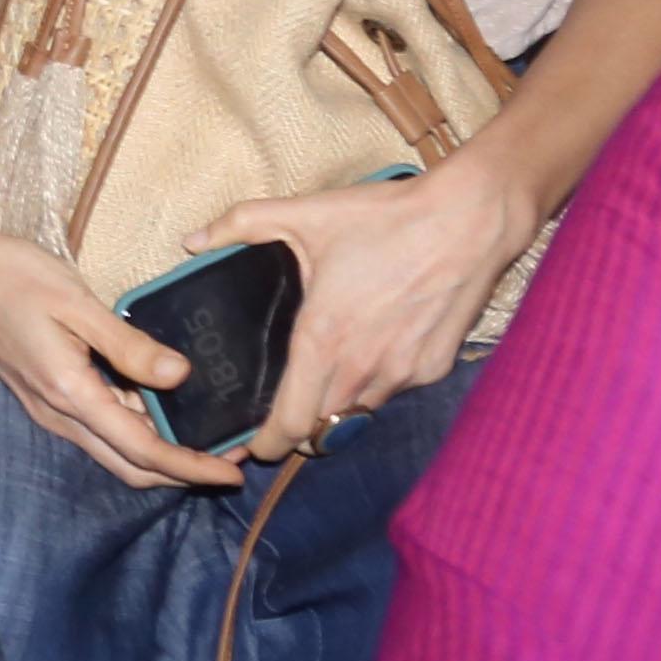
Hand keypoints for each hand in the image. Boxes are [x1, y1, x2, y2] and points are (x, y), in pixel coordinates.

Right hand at [0, 178, 247, 490]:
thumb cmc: (12, 276)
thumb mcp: (75, 303)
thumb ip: (128, 344)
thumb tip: (179, 375)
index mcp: (69, 393)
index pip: (142, 450)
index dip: (190, 466)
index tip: (231, 471)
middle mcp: (57, 414)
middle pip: (128, 466)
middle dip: (180, 473)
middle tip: (228, 463)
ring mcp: (48, 408)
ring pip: (113, 451)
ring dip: (158, 454)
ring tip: (204, 434)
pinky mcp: (44, 395)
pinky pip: (97, 428)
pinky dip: (134, 431)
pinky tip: (159, 406)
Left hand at [211, 149, 537, 462]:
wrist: (469, 219)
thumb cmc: (386, 218)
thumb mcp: (305, 214)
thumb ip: (240, 225)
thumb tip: (192, 242)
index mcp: (323, 341)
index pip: (290, 426)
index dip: (266, 445)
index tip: (251, 446)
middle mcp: (363, 370)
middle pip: (321, 431)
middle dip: (297, 431)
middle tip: (280, 416)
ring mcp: (402, 374)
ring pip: (359, 413)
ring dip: (338, 407)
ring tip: (325, 378)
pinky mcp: (433, 368)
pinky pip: (394, 390)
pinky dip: (377, 382)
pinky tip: (372, 348)